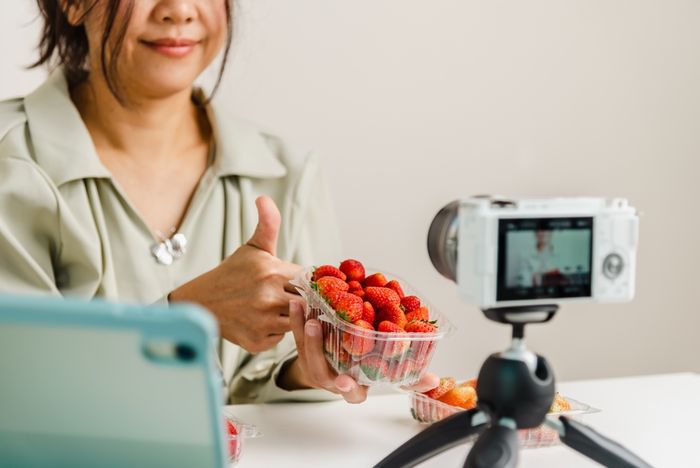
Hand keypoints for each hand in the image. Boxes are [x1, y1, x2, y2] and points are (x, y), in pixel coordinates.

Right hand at [169, 196, 300, 352]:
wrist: (201, 303)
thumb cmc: (232, 273)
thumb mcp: (253, 248)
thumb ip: (268, 224)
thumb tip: (263, 198)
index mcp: (273, 273)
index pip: (312, 281)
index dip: (311, 283)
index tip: (304, 283)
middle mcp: (269, 298)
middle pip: (308, 303)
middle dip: (305, 301)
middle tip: (292, 298)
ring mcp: (263, 322)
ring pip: (297, 322)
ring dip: (292, 317)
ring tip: (278, 308)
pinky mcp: (257, 342)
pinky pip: (281, 339)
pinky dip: (276, 332)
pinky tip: (265, 322)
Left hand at [280, 300, 439, 402]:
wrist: (338, 370)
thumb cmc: (366, 371)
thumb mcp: (389, 377)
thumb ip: (411, 379)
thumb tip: (435, 380)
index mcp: (353, 388)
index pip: (351, 394)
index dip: (348, 389)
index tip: (346, 381)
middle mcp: (332, 380)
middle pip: (319, 369)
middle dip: (316, 347)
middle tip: (316, 326)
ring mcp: (316, 367)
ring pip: (304, 351)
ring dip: (302, 327)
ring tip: (305, 306)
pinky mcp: (304, 352)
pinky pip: (296, 336)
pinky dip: (296, 318)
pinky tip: (298, 300)